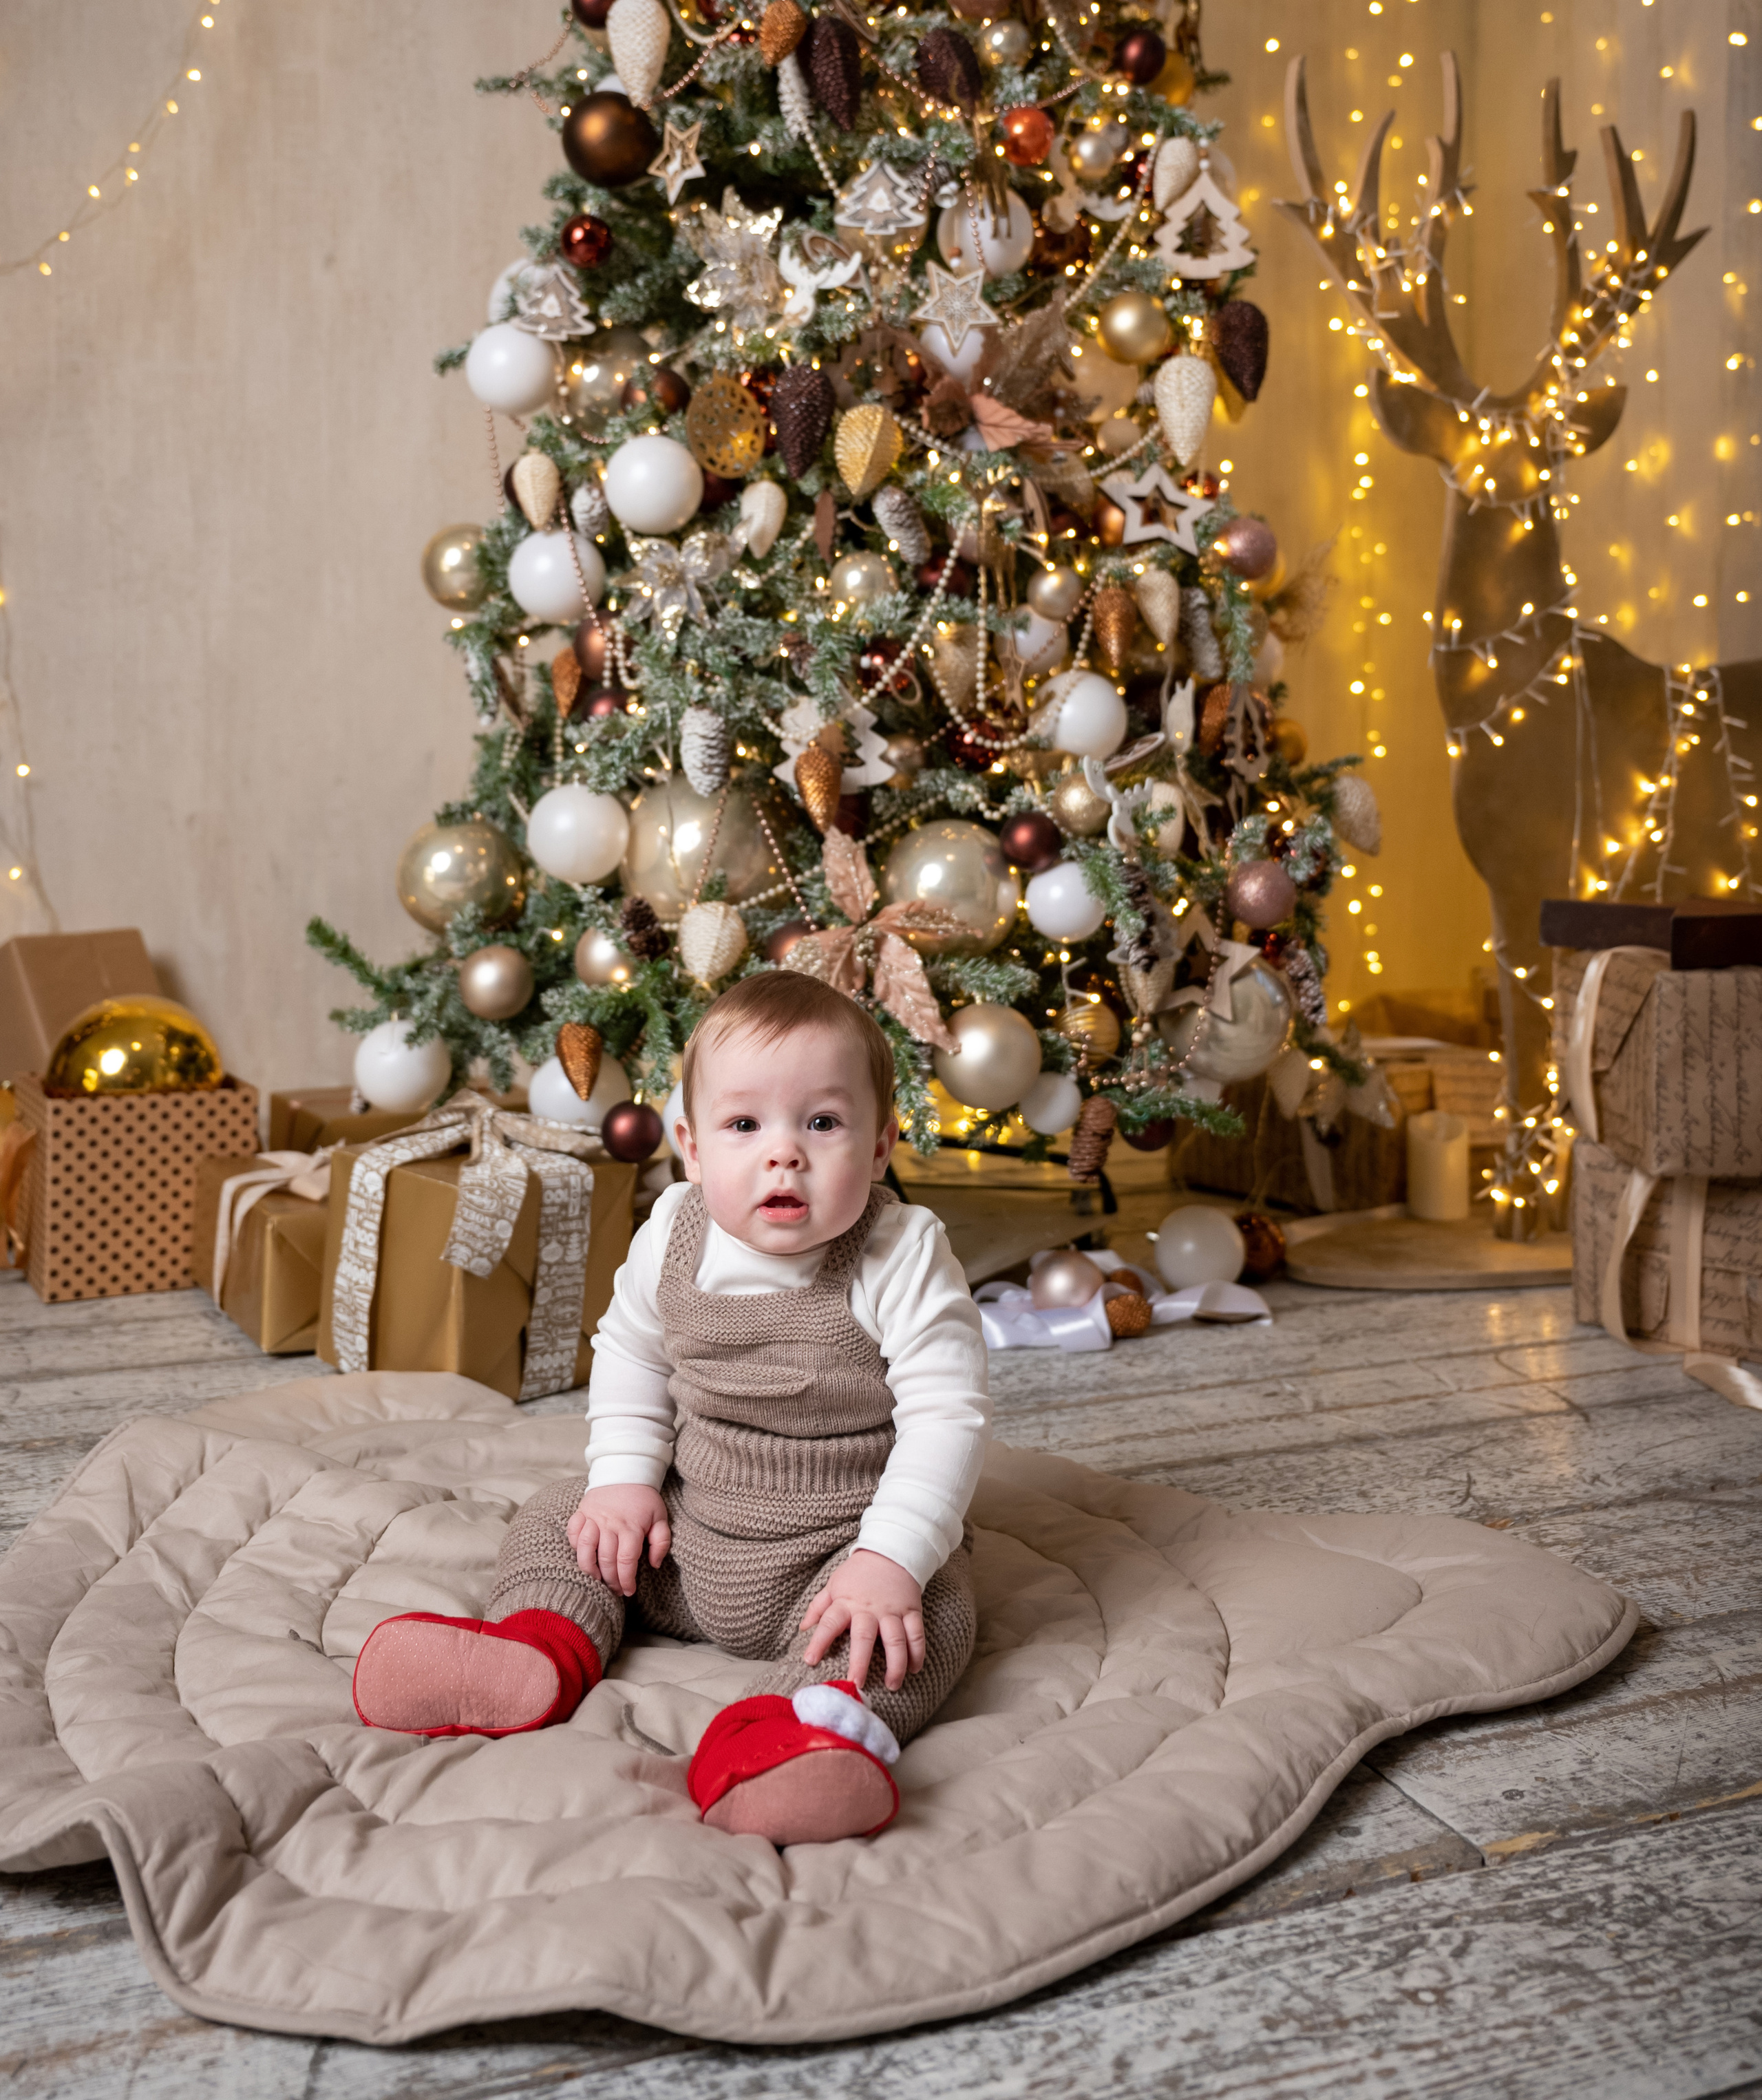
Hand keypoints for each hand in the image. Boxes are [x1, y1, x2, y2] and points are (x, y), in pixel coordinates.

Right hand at [566, 1484, 670, 1596]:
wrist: (626, 1471)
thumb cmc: (644, 1499)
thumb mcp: (661, 1517)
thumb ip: (661, 1542)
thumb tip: (654, 1564)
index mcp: (631, 1527)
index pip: (626, 1561)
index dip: (627, 1580)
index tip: (629, 1591)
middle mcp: (610, 1524)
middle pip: (606, 1560)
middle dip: (611, 1581)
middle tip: (616, 1590)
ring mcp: (593, 1518)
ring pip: (585, 1549)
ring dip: (588, 1568)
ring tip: (596, 1579)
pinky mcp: (582, 1512)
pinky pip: (572, 1532)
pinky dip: (574, 1546)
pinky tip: (582, 1556)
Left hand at [800, 1549, 924, 1692]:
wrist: (891, 1551)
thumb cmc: (858, 1573)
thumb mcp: (834, 1584)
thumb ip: (818, 1607)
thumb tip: (803, 1628)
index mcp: (846, 1602)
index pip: (829, 1622)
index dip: (819, 1641)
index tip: (810, 1660)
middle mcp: (869, 1609)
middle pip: (864, 1637)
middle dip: (860, 1661)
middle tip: (856, 1683)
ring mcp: (892, 1610)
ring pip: (896, 1639)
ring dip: (895, 1664)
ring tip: (892, 1685)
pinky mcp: (911, 1610)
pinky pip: (916, 1633)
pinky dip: (917, 1652)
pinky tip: (915, 1669)